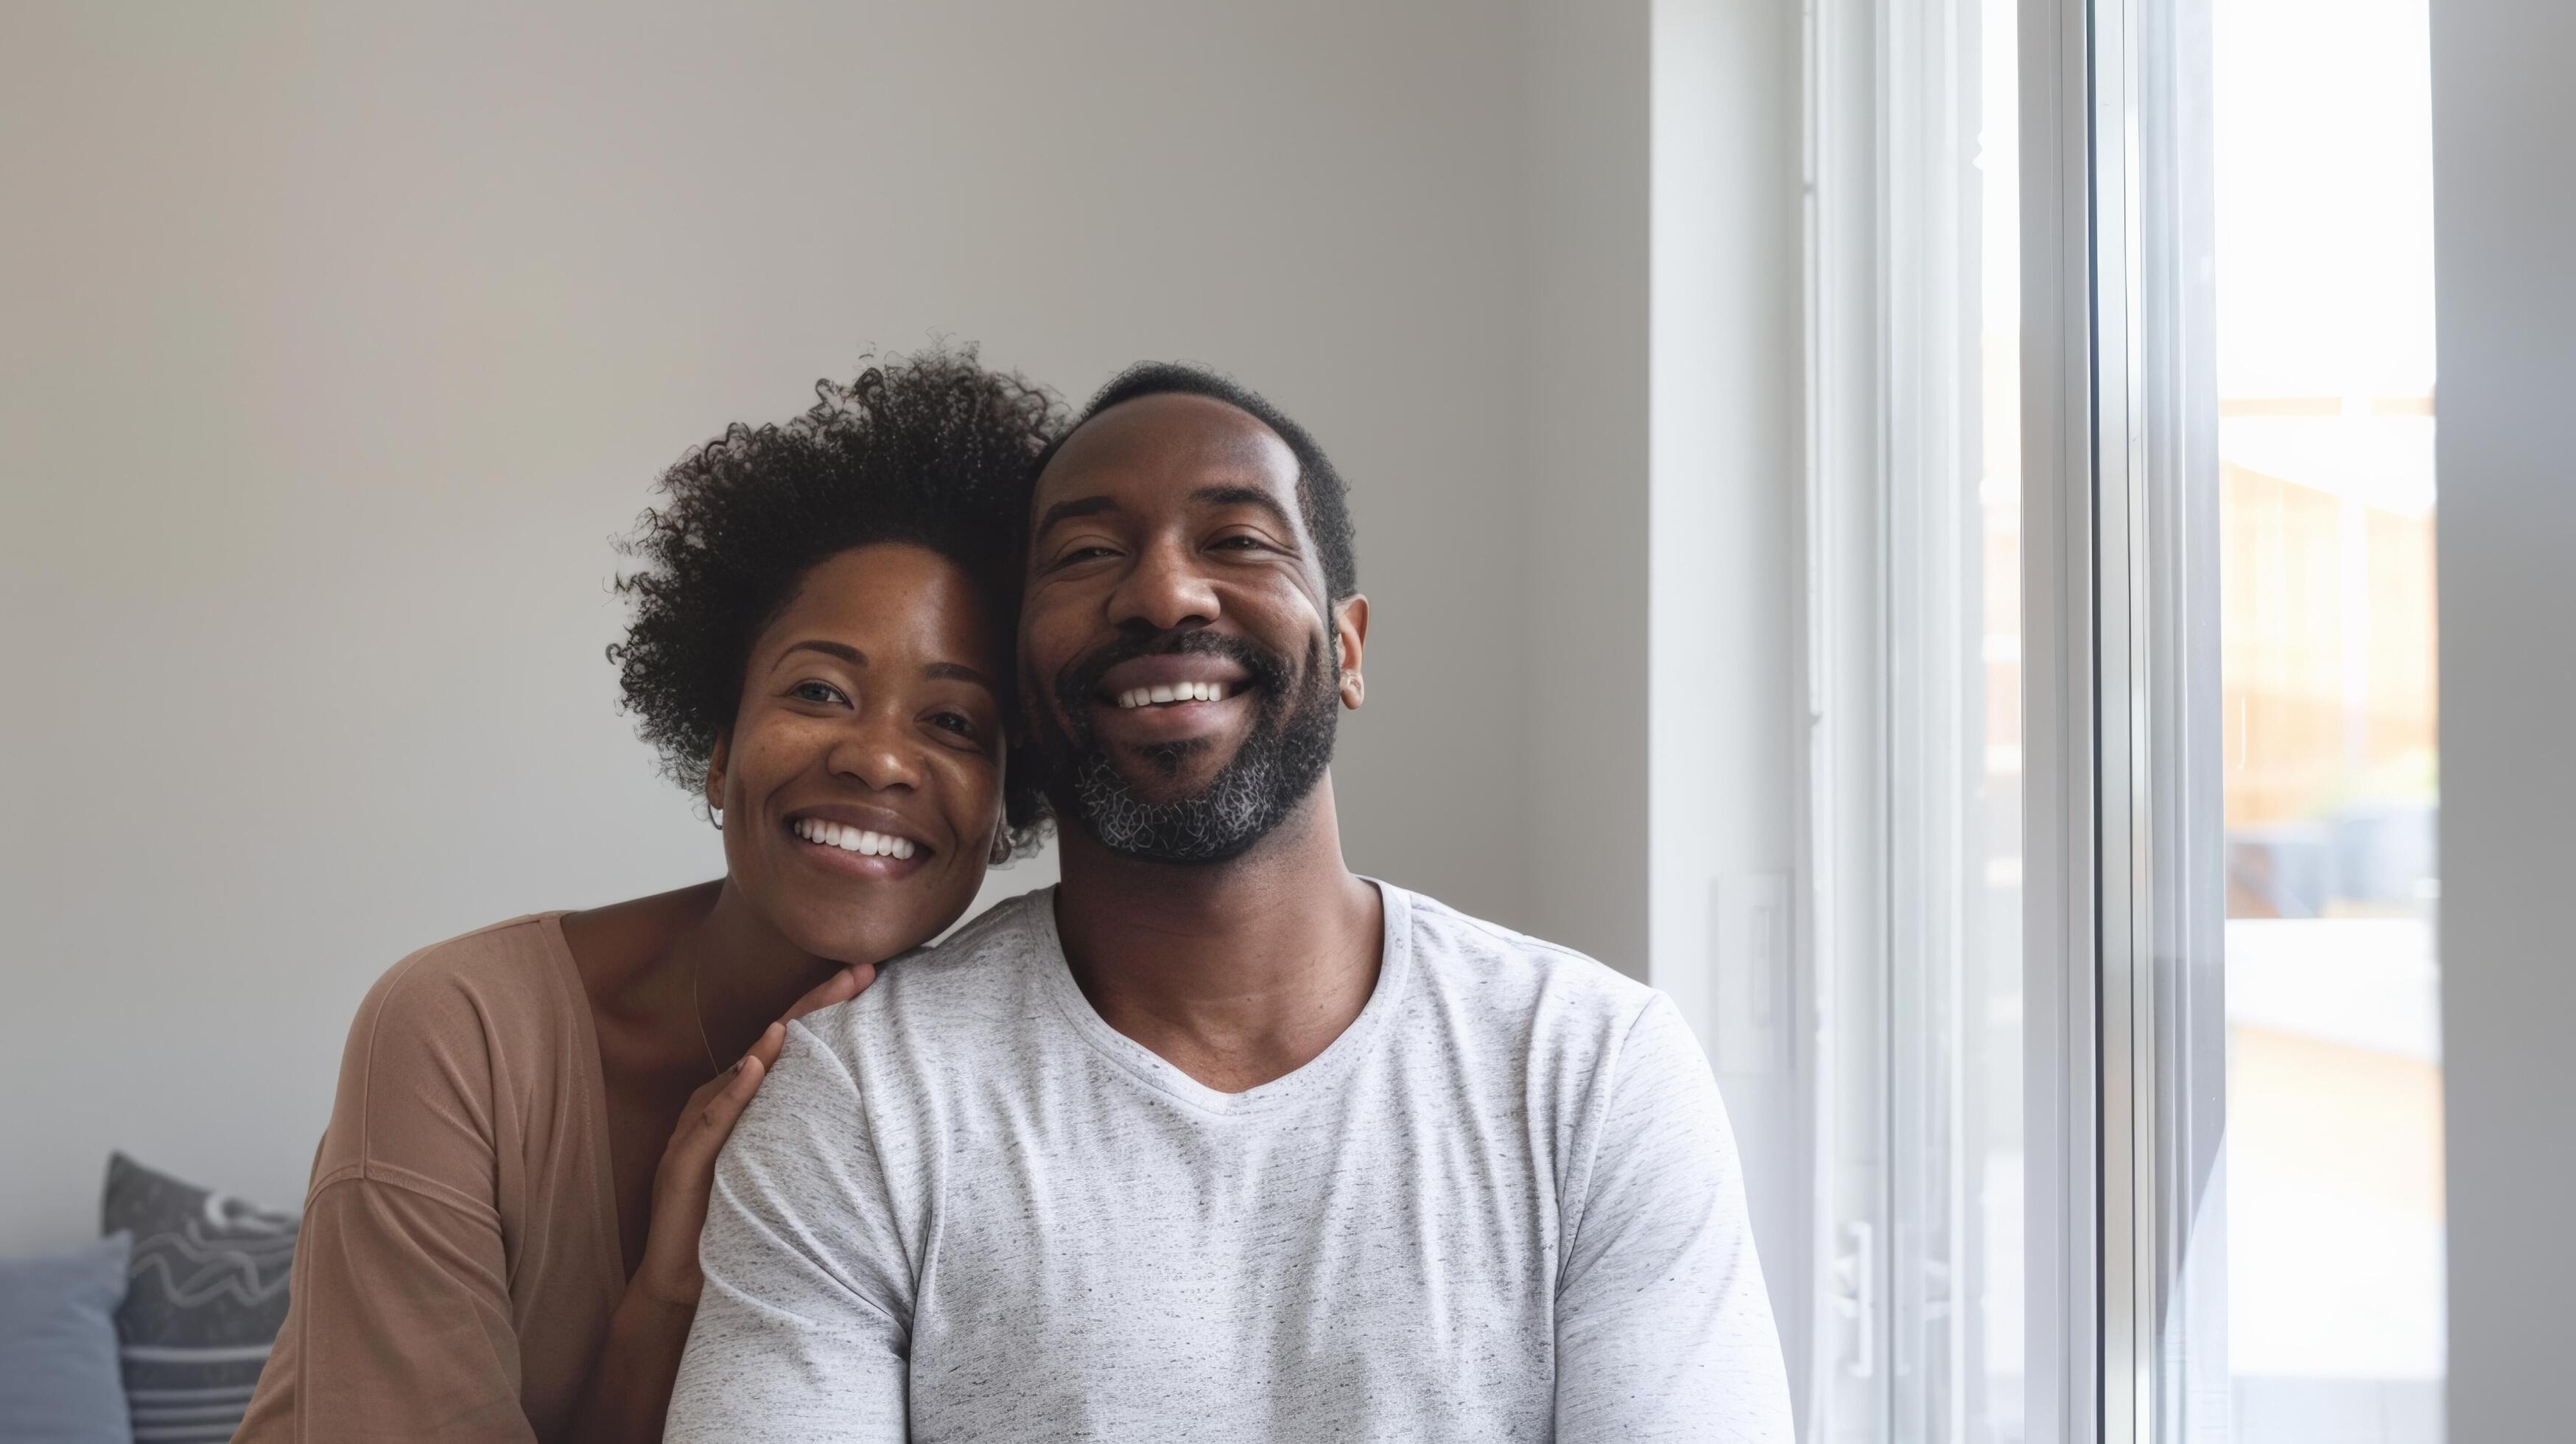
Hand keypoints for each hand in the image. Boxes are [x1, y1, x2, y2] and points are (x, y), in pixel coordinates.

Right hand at [627, 962, 877, 1308]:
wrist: (685, 1281)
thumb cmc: (740, 1219)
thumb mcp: (785, 1165)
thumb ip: (809, 1128)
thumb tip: (870, 1100)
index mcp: (751, 1098)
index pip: (793, 1040)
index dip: (828, 1007)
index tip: (871, 975)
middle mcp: (724, 1101)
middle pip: (773, 1040)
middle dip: (816, 1003)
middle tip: (859, 971)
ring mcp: (699, 1128)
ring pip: (743, 1070)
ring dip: (777, 1036)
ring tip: (815, 1004)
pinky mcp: (682, 1160)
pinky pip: (712, 1120)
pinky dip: (735, 1091)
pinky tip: (757, 1066)